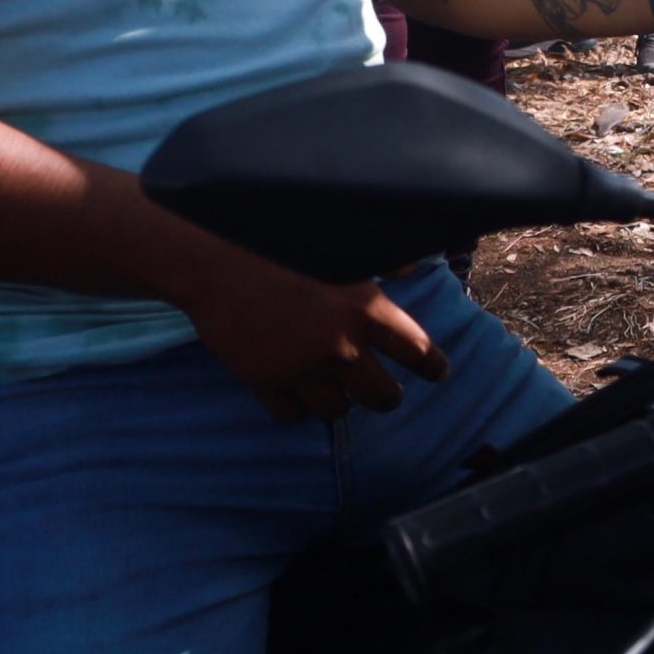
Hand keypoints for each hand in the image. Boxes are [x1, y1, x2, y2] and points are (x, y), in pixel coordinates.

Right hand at [180, 252, 447, 423]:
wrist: (216, 258)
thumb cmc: (280, 237)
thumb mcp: (340, 242)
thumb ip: (382, 258)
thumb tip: (411, 266)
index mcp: (367, 311)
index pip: (417, 351)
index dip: (432, 366)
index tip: (437, 372)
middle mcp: (341, 348)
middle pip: (382, 397)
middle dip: (387, 396)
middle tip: (384, 391)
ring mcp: (303, 371)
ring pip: (337, 411)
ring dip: (341, 402)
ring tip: (338, 392)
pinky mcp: (265, 384)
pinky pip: (293, 416)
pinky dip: (299, 409)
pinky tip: (299, 396)